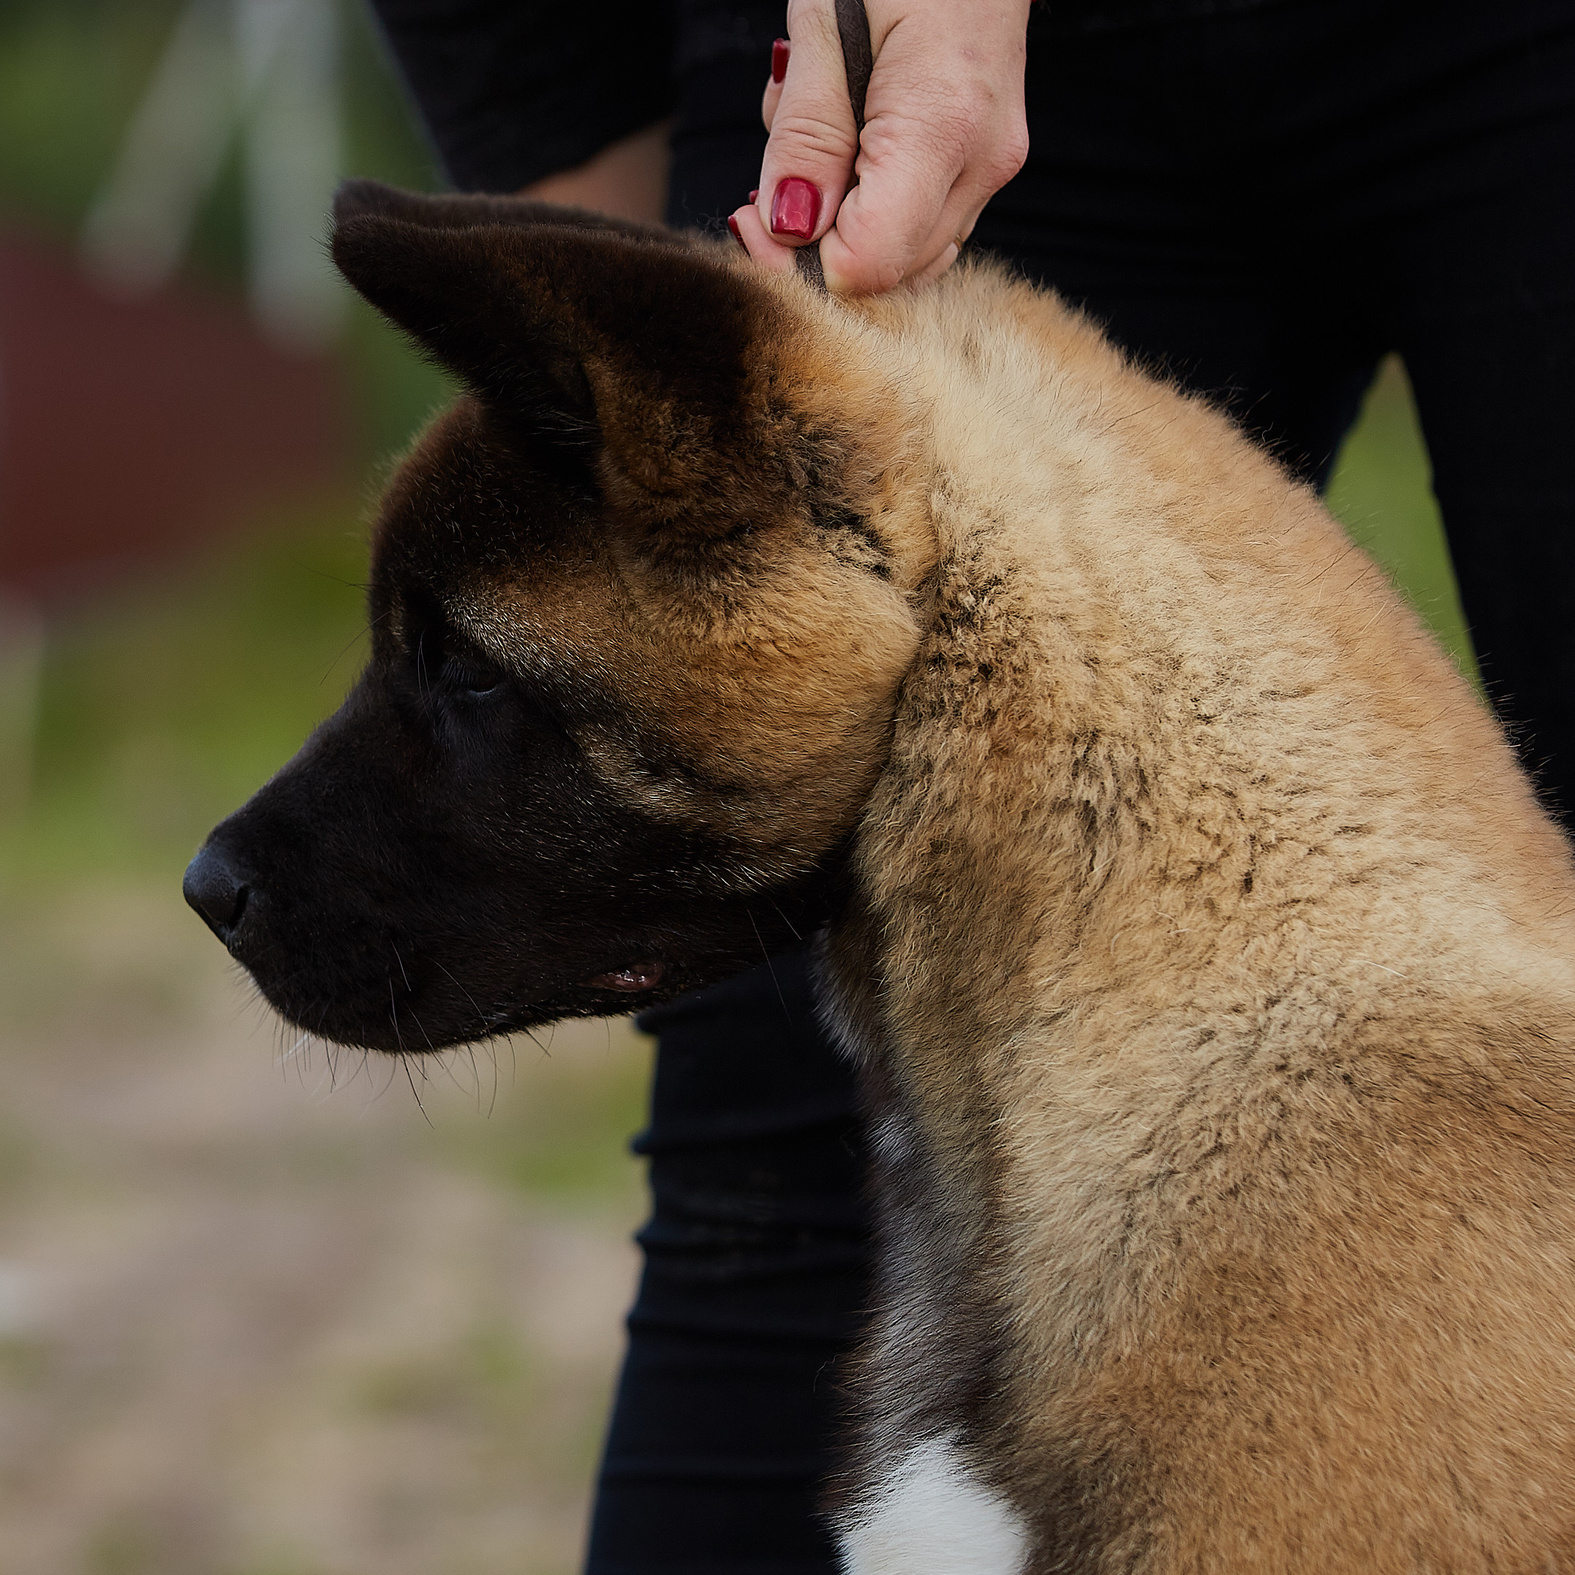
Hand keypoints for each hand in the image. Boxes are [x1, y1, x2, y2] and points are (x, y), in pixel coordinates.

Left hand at [730, 0, 1030, 294]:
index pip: (865, 263)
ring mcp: (992, 165)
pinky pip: (920, 222)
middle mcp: (982, 161)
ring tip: (811, 134)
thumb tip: (787, 230)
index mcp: (944, 124)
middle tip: (765, 182)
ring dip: (837, 223)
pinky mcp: (986, 160)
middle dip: (811, 244)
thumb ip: (806, 135)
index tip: (750, 217)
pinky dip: (868, 205)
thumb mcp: (824, 22)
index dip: (795, 262)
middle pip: (886, 273)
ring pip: (904, 257)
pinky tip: (845, 142)